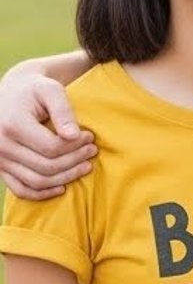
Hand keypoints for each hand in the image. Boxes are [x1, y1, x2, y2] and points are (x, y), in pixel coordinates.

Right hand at [0, 70, 92, 199]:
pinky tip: (62, 187)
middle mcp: (1, 145)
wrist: (11, 93)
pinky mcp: (0, 168)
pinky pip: (21, 189)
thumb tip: (74, 136)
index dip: (75, 146)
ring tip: (85, 166)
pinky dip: (42, 193)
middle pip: (46, 166)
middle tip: (92, 151)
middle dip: (75, 161)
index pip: (51, 147)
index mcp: (12, 125)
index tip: (90, 137)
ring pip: (37, 181)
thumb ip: (63, 111)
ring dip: (65, 177)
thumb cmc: (35, 90)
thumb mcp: (50, 90)